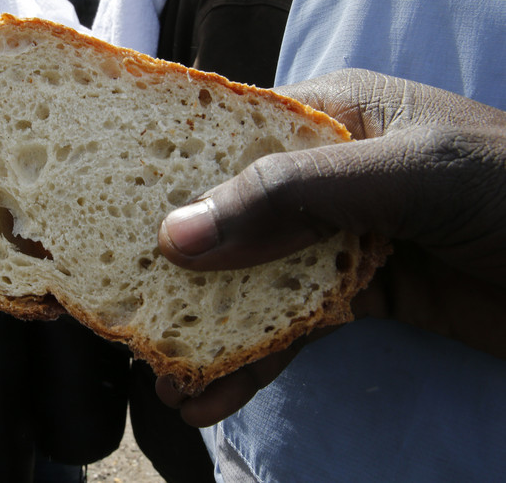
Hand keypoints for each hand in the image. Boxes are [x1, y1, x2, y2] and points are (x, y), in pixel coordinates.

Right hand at [156, 68, 505, 425]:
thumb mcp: (405, 172)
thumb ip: (293, 194)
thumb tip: (176, 234)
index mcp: (330, 114)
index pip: (227, 141)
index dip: (165, 181)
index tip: (105, 226)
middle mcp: (324, 172)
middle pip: (232, 219)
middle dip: (180, 273)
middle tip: (126, 320)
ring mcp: (340, 236)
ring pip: (255, 280)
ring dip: (213, 331)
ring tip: (169, 383)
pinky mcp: (360, 294)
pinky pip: (293, 325)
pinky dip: (257, 361)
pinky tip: (218, 397)